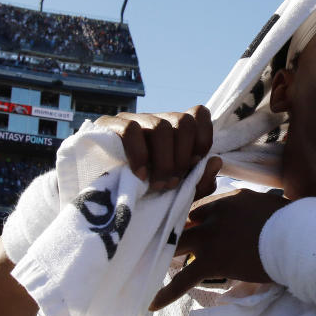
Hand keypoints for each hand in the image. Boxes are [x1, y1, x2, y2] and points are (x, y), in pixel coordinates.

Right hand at [95, 106, 215, 193]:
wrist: (99, 201)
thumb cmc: (143, 195)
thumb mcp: (176, 194)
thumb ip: (199, 182)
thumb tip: (216, 161)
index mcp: (174, 131)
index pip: (198, 114)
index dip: (203, 139)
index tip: (194, 165)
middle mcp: (155, 120)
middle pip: (184, 121)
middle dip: (182, 157)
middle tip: (172, 184)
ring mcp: (132, 120)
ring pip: (160, 127)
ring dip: (164, 162)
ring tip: (158, 186)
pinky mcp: (108, 127)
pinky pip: (131, 130)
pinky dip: (140, 155)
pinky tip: (140, 176)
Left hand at [150, 189, 289, 309]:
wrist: (296, 238)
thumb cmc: (291, 222)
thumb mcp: (267, 205)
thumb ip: (251, 208)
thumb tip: (253, 214)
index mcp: (228, 201)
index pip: (199, 208)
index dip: (191, 220)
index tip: (186, 227)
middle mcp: (213, 216)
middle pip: (182, 221)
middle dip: (170, 231)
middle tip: (156, 241)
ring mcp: (210, 238)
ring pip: (177, 245)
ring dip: (162, 254)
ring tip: (144, 264)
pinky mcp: (211, 262)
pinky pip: (183, 279)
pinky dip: (166, 293)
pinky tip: (151, 303)